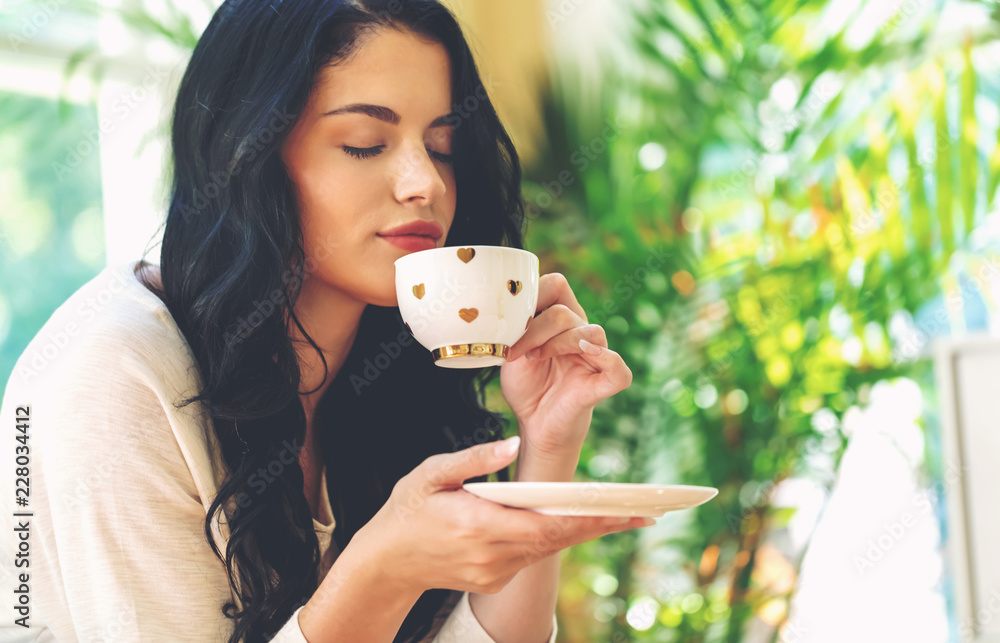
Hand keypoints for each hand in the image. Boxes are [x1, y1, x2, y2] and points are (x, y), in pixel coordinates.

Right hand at [352, 437, 652, 595]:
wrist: (384, 564)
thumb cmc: (406, 510)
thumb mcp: (429, 474)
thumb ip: (473, 458)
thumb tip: (512, 443)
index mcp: (479, 524)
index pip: (549, 523)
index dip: (593, 518)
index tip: (632, 512)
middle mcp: (493, 555)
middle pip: (560, 538)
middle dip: (603, 523)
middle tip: (648, 510)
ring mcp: (494, 573)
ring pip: (549, 548)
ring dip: (580, 529)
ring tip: (619, 510)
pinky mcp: (494, 581)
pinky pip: (531, 555)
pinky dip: (551, 536)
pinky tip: (570, 519)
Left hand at [500, 273, 632, 455]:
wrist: (533, 424)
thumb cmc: (526, 385)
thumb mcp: (512, 351)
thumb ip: (515, 326)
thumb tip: (507, 302)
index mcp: (561, 321)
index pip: (556, 285)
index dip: (533, 295)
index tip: (510, 320)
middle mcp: (581, 333)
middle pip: (564, 312)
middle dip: (534, 330)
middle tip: (515, 352)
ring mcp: (596, 358)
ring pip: (590, 332)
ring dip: (558, 343)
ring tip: (534, 358)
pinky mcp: (604, 384)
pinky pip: (618, 368)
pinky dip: (606, 357)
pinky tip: (584, 353)